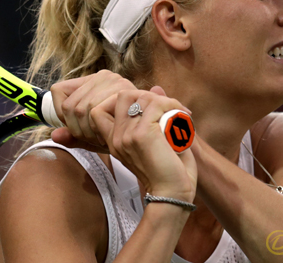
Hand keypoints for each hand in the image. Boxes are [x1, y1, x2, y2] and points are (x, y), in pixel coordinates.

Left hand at [50, 70, 137, 150]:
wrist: (157, 149)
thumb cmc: (126, 139)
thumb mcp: (96, 138)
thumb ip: (76, 137)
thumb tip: (55, 135)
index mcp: (98, 80)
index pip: (59, 91)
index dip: (64, 116)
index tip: (81, 130)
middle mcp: (108, 77)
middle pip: (70, 105)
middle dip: (77, 129)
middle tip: (96, 139)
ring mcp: (118, 84)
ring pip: (79, 109)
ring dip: (87, 132)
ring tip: (104, 138)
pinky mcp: (126, 93)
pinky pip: (92, 111)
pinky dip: (93, 127)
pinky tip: (106, 135)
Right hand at [91, 86, 196, 202]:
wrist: (173, 194)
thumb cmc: (169, 172)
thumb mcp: (155, 142)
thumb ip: (151, 118)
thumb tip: (156, 89)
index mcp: (115, 141)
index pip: (99, 109)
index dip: (123, 100)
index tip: (150, 109)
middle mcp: (117, 137)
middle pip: (121, 95)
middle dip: (146, 94)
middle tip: (166, 108)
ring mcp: (127, 135)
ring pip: (139, 96)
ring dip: (163, 100)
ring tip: (177, 114)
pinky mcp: (141, 135)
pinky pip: (156, 105)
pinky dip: (173, 106)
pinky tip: (183, 118)